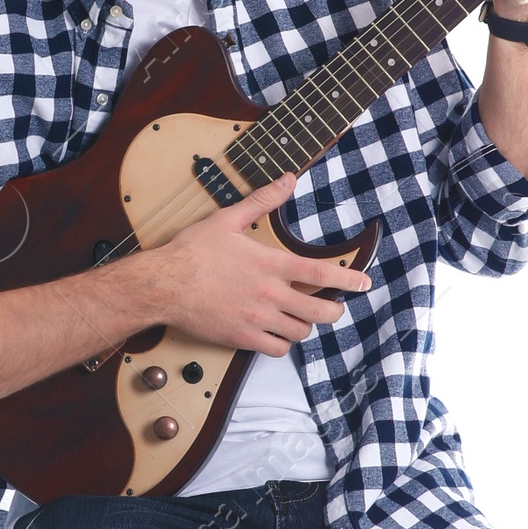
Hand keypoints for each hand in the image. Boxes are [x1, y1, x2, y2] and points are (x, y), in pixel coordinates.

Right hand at [150, 173, 372, 354]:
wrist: (163, 285)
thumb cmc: (192, 252)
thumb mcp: (227, 219)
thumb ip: (262, 201)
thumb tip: (288, 179)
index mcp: (270, 263)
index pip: (320, 274)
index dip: (348, 280)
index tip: (364, 284)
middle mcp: (269, 294)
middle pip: (319, 311)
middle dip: (334, 311)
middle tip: (334, 307)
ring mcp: (257, 318)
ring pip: (300, 332)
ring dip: (305, 326)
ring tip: (301, 319)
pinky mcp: (242, 337)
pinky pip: (276, 349)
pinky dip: (282, 344)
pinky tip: (278, 335)